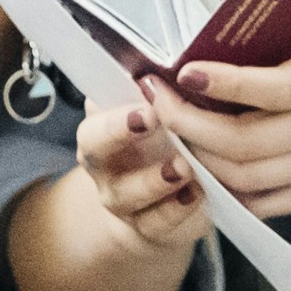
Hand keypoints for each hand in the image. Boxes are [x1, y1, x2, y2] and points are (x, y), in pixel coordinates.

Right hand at [68, 85, 211, 261]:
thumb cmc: (163, 145)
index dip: (116, 112)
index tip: (147, 103)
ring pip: (126, 193)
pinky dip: (177, 210)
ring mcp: (122, 200)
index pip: (94, 114)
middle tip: (154, 120)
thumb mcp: (160, 113)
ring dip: (154, 179)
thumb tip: (178, 64)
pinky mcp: (147, 227)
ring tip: (182, 167)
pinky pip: (156, 223)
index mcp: (102, 128)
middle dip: (120, 133)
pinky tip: (196, 195)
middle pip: (95, 149)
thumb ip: (160, 92)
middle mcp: (103, 164)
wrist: (162, 202)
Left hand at [160, 0, 290, 220]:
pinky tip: (203, 168)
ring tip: (166, 128)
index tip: (185, 69)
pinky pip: (273, 202)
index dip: (225, 85)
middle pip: (247, 142)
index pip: (276, 90)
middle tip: (153, 99)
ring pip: (251, 178)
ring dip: (201, 159)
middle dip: (189, 124)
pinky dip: (231, 192)